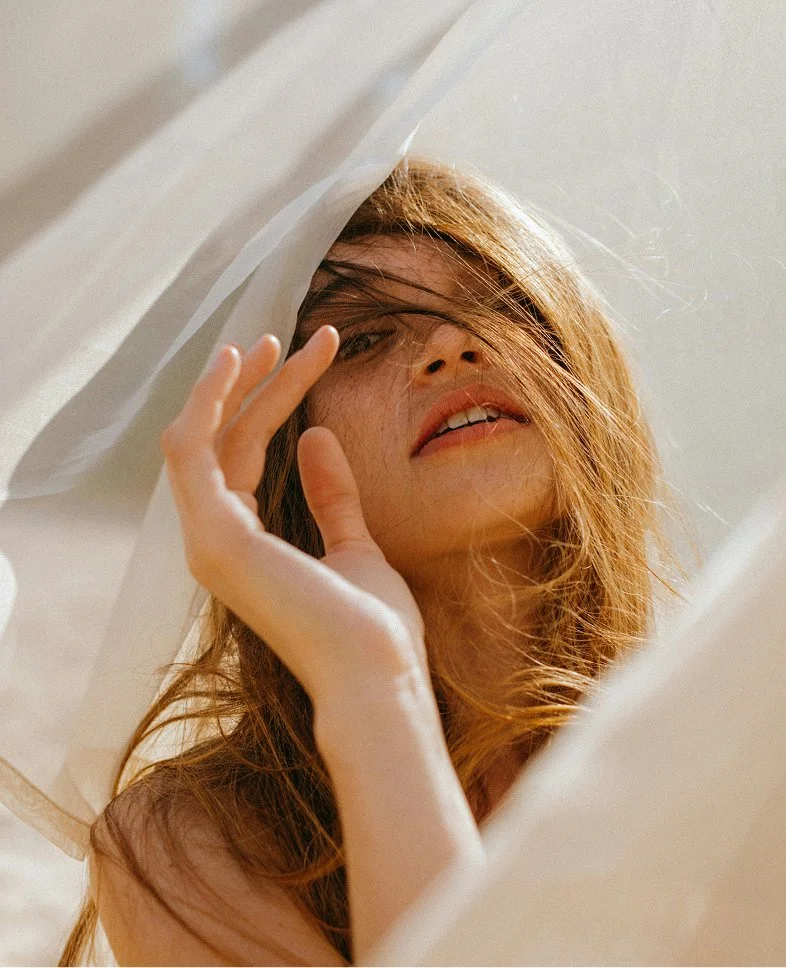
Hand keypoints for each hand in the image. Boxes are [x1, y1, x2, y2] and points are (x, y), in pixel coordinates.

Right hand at [160, 325, 427, 705]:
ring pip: (198, 440)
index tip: (311, 357)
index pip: (246, 458)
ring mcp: (209, 542)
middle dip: (249, 387)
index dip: (273, 403)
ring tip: (265, 341)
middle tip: (282, 338)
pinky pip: (192, 451)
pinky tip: (237, 364)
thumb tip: (317, 436)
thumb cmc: (372, 626)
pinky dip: (208, 403)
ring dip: (227, 386)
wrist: (379, 674)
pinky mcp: (215, 536)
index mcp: (245, 546)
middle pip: (221, 442)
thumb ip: (331, 497)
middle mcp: (216, 542)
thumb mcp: (355, 545)